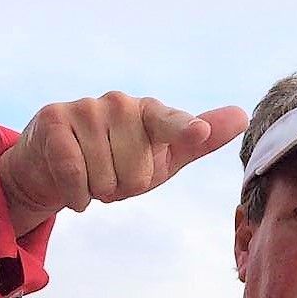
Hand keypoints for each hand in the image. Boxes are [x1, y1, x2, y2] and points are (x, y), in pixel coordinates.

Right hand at [0, 93, 248, 233]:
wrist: (54, 164)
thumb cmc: (116, 161)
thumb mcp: (161, 156)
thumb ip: (200, 140)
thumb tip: (242, 115)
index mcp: (151, 113)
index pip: (171, 124)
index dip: (186, 130)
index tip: (198, 132)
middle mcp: (120, 103)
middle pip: (136, 174)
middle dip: (122, 188)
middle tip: (110, 173)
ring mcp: (86, 107)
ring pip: (104, 179)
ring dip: (97, 190)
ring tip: (91, 174)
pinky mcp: (54, 120)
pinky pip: (73, 175)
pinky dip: (75, 194)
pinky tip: (73, 185)